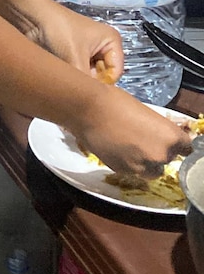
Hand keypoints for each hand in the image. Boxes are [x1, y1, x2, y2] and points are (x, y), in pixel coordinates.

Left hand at [33, 3, 123, 83]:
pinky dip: (71, 77)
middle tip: (74, 84)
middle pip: (102, 76)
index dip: (102, 83)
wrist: (30, 17)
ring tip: (66, 79)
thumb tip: (89, 103)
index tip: (86, 88)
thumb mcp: (75, 57)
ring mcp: (87, 51)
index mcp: (112, 41)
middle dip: (88, 81)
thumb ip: (85, 83)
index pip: (115, 73)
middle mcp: (103, 47)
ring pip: (89, 76)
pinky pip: (77, 73)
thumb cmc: (57, 30)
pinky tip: (61, 78)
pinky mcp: (72, 56)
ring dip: (78, 80)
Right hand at [75, 85, 192, 180]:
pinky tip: (118, 149)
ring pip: (152, 170)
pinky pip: (133, 171)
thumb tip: (159, 136)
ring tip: (131, 148)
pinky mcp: (123, 171)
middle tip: (143, 139)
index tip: (170, 141)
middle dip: (158, 151)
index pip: (186, 147)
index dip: (177, 144)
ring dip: (146, 162)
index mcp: (170, 136)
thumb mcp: (146, 112)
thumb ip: (158, 129)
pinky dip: (129, 164)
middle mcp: (160, 154)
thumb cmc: (115, 102)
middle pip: (168, 159)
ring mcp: (141, 166)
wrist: (87, 109)